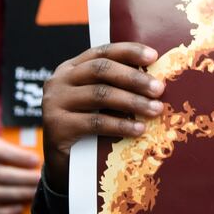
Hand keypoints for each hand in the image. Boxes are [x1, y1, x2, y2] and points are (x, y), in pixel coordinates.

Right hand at [0, 136, 40, 213]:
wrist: (1, 164)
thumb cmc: (18, 150)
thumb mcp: (22, 141)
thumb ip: (32, 141)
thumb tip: (51, 142)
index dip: (17, 156)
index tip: (36, 160)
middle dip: (23, 178)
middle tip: (40, 179)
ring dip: (19, 193)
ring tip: (36, 191)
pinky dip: (6, 211)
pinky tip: (21, 208)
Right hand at [41, 43, 164, 189]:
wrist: (63, 161)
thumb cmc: (89, 125)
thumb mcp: (101, 101)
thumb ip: (118, 86)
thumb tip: (157, 79)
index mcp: (72, 68)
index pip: (103, 52)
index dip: (129, 51)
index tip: (154, 56)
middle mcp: (59, 81)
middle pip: (101, 70)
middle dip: (134, 78)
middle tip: (159, 89)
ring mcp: (54, 103)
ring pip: (100, 95)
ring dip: (133, 102)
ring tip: (156, 110)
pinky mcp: (56, 127)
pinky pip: (95, 122)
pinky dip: (121, 125)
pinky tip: (139, 129)